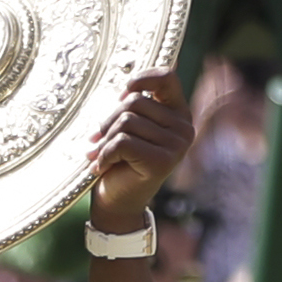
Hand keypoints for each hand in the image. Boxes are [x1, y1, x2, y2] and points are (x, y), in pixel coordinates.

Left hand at [85, 68, 193, 224]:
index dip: (141, 78)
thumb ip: (133, 106)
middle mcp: (184, 127)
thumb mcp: (129, 128)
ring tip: (100, 155)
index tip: (122, 93)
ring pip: (126, 122)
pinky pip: (122, 142)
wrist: (117, 204)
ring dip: (105, 141)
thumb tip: (126, 87)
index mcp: (178, 113)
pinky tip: (102, 167)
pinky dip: (105, 154)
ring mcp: (177, 145)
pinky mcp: (162, 161)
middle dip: (108, 121)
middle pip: (135, 102)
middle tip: (97, 141)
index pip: (167, 77)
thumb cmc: (120, 162)